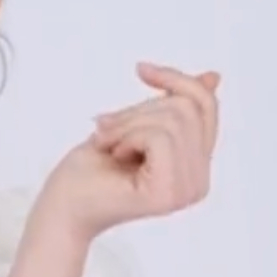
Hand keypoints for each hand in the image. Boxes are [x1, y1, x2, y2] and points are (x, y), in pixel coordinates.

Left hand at [33, 63, 220, 241]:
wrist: (62, 206)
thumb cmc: (90, 169)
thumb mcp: (137, 123)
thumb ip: (175, 106)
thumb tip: (214, 77)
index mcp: (196, 167)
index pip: (206, 105)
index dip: (176, 79)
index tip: (141, 70)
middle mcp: (199, 182)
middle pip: (188, 108)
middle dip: (139, 110)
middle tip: (106, 130)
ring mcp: (186, 191)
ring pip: (173, 120)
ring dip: (128, 124)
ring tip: (107, 144)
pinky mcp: (168, 193)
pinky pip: (159, 137)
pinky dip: (127, 136)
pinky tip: (114, 155)